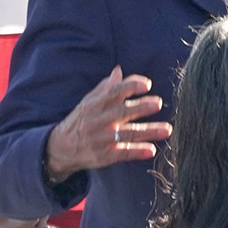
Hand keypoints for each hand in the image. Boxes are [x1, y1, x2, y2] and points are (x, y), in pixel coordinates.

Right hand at [44, 66, 172, 182]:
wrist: (61, 148)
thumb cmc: (81, 120)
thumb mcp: (88, 102)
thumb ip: (105, 87)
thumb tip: (119, 71)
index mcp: (95, 104)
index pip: (113, 92)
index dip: (130, 86)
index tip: (146, 84)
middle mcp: (98, 121)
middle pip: (121, 112)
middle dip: (140, 107)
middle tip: (158, 103)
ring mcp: (101, 139)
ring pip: (127, 134)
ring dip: (147, 132)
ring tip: (166, 129)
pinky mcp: (104, 156)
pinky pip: (123, 153)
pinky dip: (136, 152)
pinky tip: (151, 150)